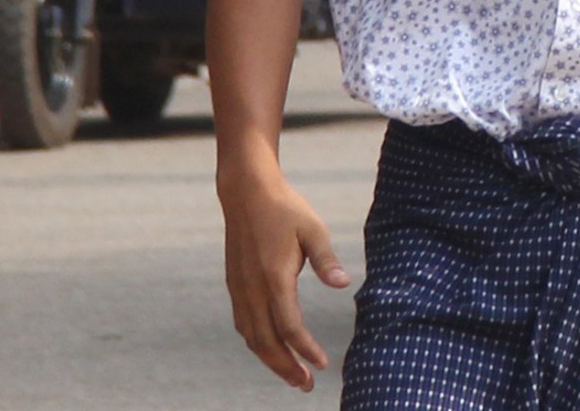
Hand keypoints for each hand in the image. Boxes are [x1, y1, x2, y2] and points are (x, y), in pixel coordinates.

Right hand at [218, 169, 350, 389]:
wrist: (246, 193)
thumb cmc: (285, 209)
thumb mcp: (313, 229)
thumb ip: (326, 260)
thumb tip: (344, 284)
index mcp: (273, 276)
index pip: (289, 325)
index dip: (304, 348)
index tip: (322, 364)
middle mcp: (252, 288)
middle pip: (266, 341)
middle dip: (286, 367)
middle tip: (307, 385)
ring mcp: (239, 288)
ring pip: (252, 337)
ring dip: (271, 360)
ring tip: (292, 376)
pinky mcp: (235, 285)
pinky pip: (244, 324)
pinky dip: (258, 343)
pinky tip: (271, 349)